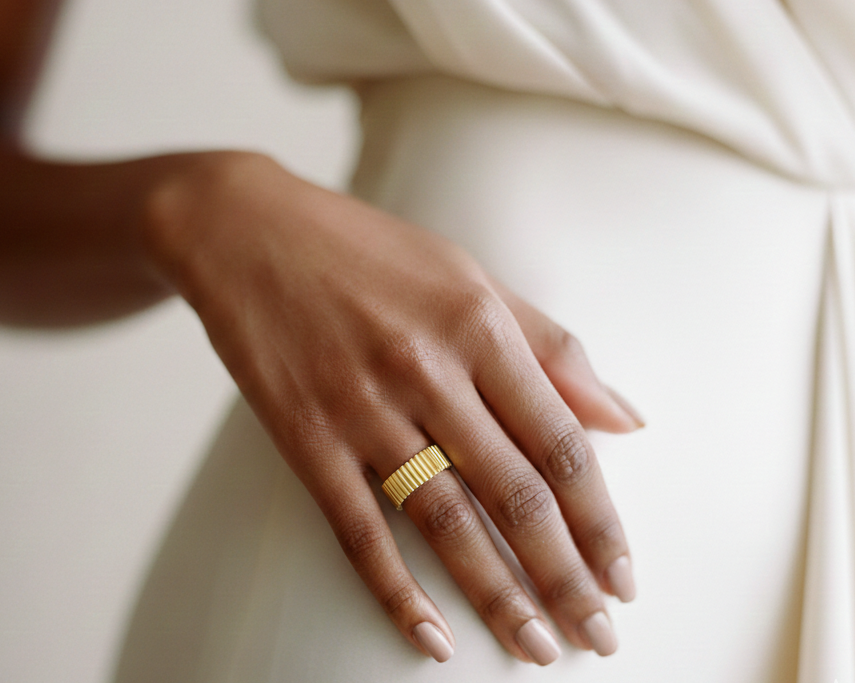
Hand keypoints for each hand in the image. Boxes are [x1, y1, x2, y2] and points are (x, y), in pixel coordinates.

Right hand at [144, 151, 643, 664]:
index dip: (600, 518)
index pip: (560, 440)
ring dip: (498, 596)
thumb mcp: (467, 274)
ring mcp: (361, 404)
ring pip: (445, 521)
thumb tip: (624, 417)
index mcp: (476, 322)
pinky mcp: (304, 433)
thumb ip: (548, 344)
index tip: (624, 576)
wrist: (248, 231)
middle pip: (513, 492)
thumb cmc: (366, 248)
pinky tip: (433, 637)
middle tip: (599, 637)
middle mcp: (426, 366)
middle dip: (565, 576)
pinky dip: (396, 590)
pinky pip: (357, 527)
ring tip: (538, 648)